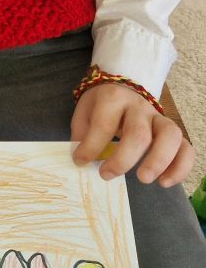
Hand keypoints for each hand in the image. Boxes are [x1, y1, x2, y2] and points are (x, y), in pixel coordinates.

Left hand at [71, 82, 193, 186]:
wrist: (123, 85)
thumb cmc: (102, 104)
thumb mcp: (85, 111)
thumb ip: (82, 134)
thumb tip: (82, 160)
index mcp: (114, 98)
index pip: (104, 124)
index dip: (91, 147)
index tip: (80, 161)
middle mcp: (139, 107)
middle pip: (138, 134)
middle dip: (123, 159)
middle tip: (106, 175)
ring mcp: (159, 118)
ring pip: (169, 137)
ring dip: (158, 161)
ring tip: (144, 179)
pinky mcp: (172, 131)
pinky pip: (186, 148)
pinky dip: (181, 167)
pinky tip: (165, 182)